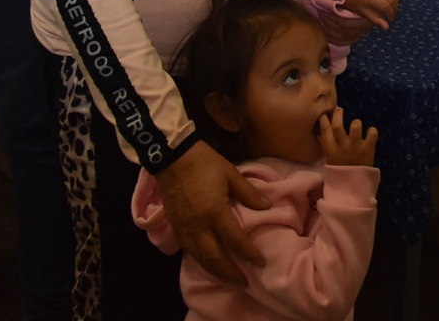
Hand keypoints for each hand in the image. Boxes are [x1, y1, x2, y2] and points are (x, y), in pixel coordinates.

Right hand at [153, 141, 270, 285]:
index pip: (235, 240)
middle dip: (230, 273)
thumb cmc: (204, 162)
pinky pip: (188, 250)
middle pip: (214, 257)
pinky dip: (200, 261)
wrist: (172, 156)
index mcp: (215, 211)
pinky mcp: (174, 226)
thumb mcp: (231, 173)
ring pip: (199, 257)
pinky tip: (208, 264)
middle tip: (244, 282)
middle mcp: (198, 224)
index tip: (260, 262)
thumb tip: (266, 207)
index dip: (248, 253)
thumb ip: (248, 193)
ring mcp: (184, 227)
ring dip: (215, 271)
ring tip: (228, 279)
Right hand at [318, 106, 377, 167]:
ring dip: (356, 123)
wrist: (353, 185)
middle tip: (339, 109)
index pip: (324, 130)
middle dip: (338, 115)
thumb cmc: (340, 169)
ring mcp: (355, 147)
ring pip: (355, 127)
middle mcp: (342, 146)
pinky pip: (372, 134)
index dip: (323, 119)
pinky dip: (372, 131)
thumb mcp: (329, 157)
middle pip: (337, 126)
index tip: (324, 112)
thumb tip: (318, 131)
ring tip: (356, 124)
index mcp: (330, 149)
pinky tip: (370, 133)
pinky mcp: (368, 148)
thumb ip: (325, 144)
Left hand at [340, 0, 398, 30]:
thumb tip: (387, 28)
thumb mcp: (363, 13)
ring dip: (396, 0)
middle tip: (391, 14)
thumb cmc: (356, 3)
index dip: (390, 14)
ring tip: (392, 6)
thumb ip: (376, 20)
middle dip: (394, 8)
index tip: (390, 19)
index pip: (386, 6)